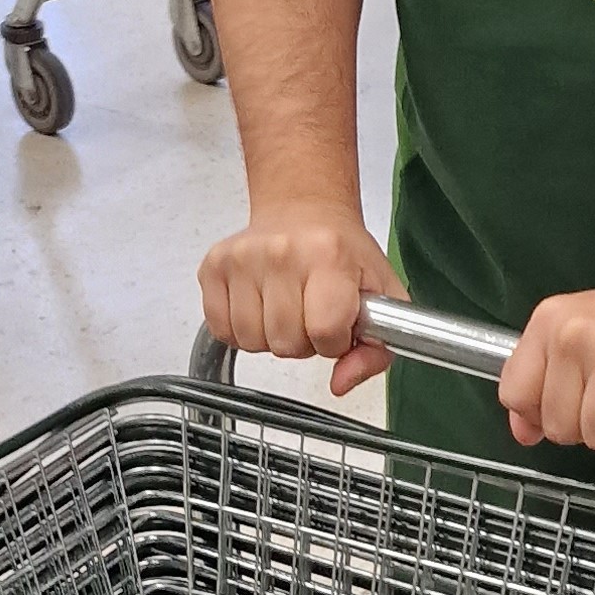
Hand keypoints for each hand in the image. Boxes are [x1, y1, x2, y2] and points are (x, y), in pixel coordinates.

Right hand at [199, 202, 403, 396]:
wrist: (303, 210)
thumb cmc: (342, 253)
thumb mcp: (381, 295)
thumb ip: (375, 351)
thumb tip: (340, 384)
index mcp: (329, 256)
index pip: (324, 331)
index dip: (333, 341)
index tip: (337, 324)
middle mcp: (281, 252)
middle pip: (285, 343)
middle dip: (302, 341)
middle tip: (310, 313)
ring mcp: (242, 257)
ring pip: (251, 341)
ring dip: (271, 336)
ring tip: (285, 308)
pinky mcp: (214, 265)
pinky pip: (222, 330)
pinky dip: (241, 330)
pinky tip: (259, 306)